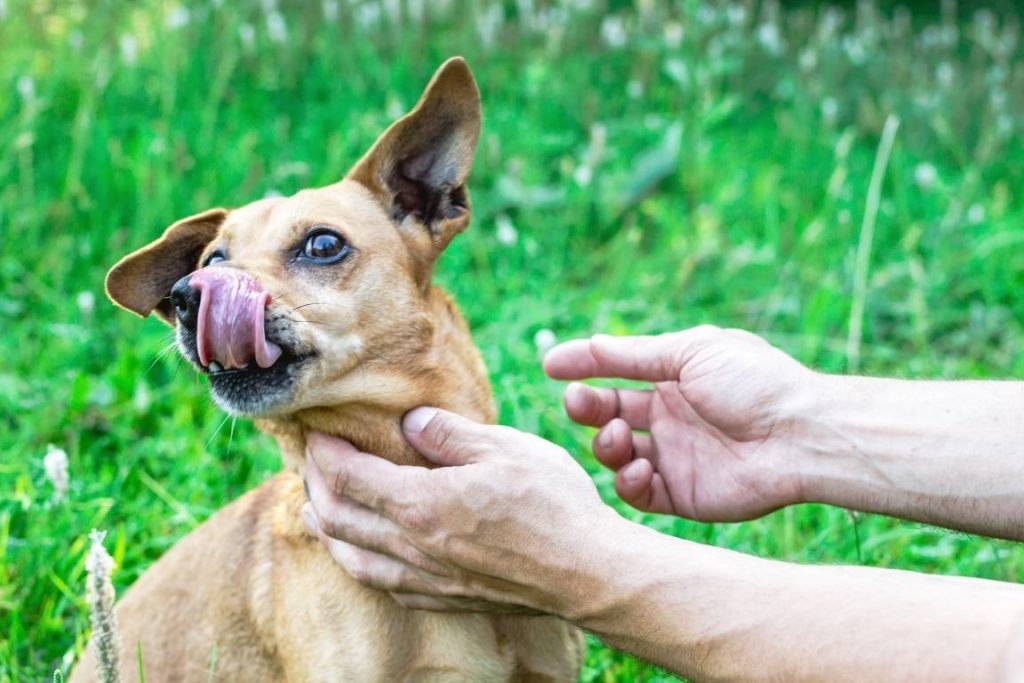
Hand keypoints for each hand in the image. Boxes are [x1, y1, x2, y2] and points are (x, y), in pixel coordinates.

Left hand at [302, 409, 620, 616]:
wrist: (588, 573)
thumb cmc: (552, 504)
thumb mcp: (504, 448)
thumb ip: (447, 433)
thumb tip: (408, 421)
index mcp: (421, 503)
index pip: (347, 476)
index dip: (324, 451)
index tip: (319, 431)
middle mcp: (412, 546)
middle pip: (336, 518)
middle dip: (314, 484)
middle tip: (314, 459)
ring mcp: (426, 578)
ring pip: (351, 557)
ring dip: (326, 527)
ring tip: (316, 506)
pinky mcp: (444, 597)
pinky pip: (381, 583)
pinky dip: (357, 561)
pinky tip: (363, 551)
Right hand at [544, 326, 821, 520]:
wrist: (801, 434)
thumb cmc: (754, 382)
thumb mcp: (691, 352)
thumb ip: (635, 354)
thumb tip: (586, 344)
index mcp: (673, 377)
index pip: (614, 371)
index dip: (581, 367)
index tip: (550, 365)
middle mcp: (669, 416)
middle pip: (609, 413)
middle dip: (587, 407)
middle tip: (578, 403)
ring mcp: (674, 455)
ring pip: (616, 454)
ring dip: (607, 444)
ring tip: (620, 437)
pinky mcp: (682, 494)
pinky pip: (639, 493)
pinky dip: (629, 482)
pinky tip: (642, 469)